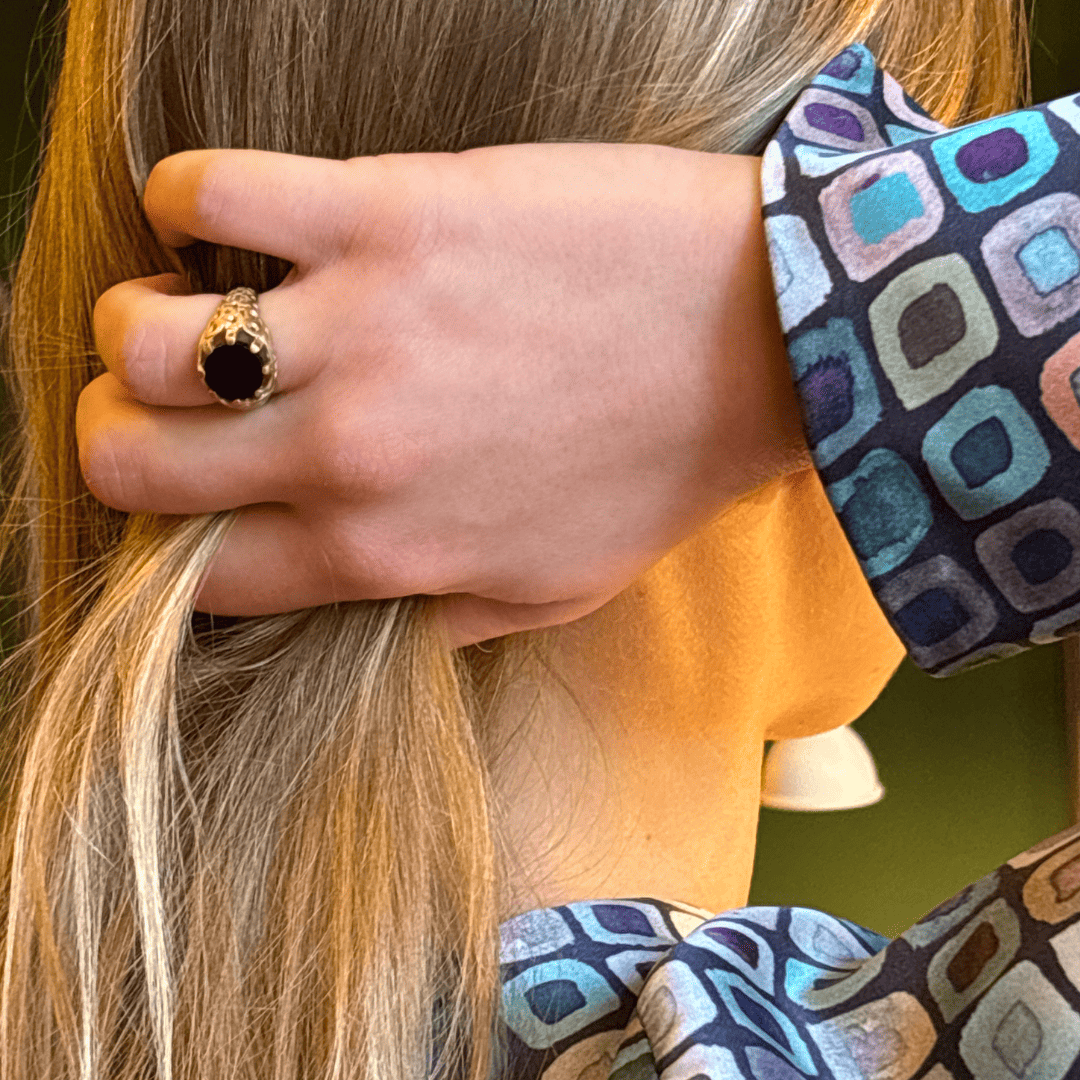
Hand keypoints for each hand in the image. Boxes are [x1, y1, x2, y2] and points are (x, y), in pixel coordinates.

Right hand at [78, 143, 807, 648]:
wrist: (760, 336)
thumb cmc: (660, 468)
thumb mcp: (555, 590)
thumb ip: (436, 615)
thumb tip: (348, 611)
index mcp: (382, 552)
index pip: (197, 578)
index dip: (179, 546)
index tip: (205, 502)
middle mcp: (349, 454)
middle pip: (130, 465)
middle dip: (122, 440)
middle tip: (172, 407)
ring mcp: (361, 329)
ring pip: (141, 337)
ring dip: (138, 325)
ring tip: (196, 310)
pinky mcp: (388, 213)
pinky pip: (210, 190)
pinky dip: (188, 199)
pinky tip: (238, 218)